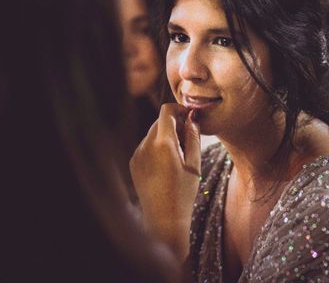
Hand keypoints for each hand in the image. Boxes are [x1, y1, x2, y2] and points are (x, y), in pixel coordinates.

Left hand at [130, 103, 200, 261]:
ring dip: (166, 137)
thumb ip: (193, 137)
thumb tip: (192, 117)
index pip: (166, 111)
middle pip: (159, 122)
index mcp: (163, 143)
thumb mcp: (194, 164)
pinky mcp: (133, 163)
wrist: (164, 219)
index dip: (179, 109)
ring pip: (152, 134)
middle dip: (174, 125)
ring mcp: (137, 154)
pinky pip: (146, 146)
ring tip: (178, 157)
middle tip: (188, 141)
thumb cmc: (183, 194)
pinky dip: (157, 147)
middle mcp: (145, 146)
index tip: (189, 117)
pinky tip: (166, 166)